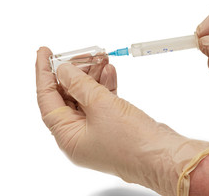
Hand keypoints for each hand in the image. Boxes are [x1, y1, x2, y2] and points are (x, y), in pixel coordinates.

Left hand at [36, 47, 208, 195]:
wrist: (164, 156)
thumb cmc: (132, 142)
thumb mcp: (101, 106)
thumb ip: (79, 84)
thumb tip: (63, 70)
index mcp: (68, 137)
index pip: (47, 100)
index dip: (44, 74)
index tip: (45, 52)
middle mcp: (79, 135)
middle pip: (67, 97)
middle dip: (75, 72)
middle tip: (82, 53)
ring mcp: (97, 131)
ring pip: (87, 98)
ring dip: (93, 76)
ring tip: (101, 57)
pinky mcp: (113, 126)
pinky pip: (103, 102)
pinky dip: (105, 86)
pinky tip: (111, 72)